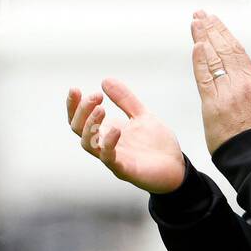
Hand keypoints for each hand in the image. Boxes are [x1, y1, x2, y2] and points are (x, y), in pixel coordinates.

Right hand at [67, 79, 185, 193]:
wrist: (176, 167)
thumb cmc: (157, 144)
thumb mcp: (142, 115)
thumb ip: (125, 100)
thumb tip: (105, 80)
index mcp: (106, 132)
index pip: (79, 119)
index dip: (73, 105)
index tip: (75, 89)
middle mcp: (104, 145)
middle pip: (79, 129)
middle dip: (82, 111)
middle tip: (95, 96)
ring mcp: (113, 158)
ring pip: (88, 145)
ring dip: (91, 126)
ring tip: (101, 109)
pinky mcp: (125, 170)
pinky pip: (109, 159)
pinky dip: (108, 145)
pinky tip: (115, 130)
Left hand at [190, 10, 250, 152]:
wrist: (250, 154)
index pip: (237, 50)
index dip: (225, 33)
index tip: (215, 20)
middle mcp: (241, 83)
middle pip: (223, 49)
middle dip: (210, 29)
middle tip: (200, 14)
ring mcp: (226, 92)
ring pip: (213, 58)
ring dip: (202, 38)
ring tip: (194, 22)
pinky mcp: (212, 103)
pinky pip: (204, 77)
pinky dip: (200, 60)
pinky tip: (196, 46)